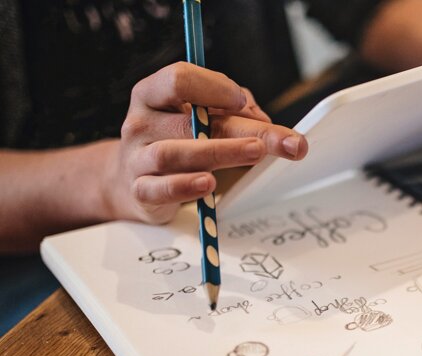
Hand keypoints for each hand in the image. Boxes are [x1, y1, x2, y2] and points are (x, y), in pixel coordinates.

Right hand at [102, 62, 307, 223]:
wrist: (130, 181)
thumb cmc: (174, 143)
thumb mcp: (199, 119)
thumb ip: (232, 114)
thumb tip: (264, 124)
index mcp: (153, 94)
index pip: (180, 79)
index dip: (213, 87)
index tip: (242, 102)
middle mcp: (141, 123)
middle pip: (189, 122)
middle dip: (239, 130)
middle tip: (272, 140)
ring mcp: (137, 158)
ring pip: (174, 154)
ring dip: (218, 153)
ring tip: (253, 154)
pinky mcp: (140, 191)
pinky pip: (161, 189)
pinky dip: (186, 187)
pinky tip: (208, 184)